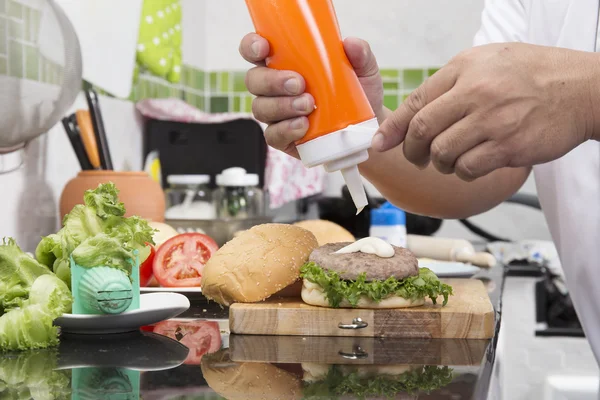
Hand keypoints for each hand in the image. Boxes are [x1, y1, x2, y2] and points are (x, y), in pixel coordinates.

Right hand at [239, 33, 383, 157]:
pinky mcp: (281, 138)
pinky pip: (273, 135)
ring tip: (308, 106)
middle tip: (299, 83)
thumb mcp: (363, 71)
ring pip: (260, 107)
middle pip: (254, 80)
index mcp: (284, 63)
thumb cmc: (356, 96)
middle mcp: (274, 88)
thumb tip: (351, 43)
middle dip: (272, 81)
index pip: (256, 50)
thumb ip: (359, 54)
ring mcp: (276, 114)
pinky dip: (286, 129)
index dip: (251, 46)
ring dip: (282, 105)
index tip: (263, 48)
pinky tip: (303, 126)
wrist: (363, 131)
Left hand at [373, 43, 596, 180]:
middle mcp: (476, 93)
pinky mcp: (508, 147)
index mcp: (465, 69)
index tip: (379, 143)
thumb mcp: (487, 62)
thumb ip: (449, 84)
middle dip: (411, 150)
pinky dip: (463, 171)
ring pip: (442, 154)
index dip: (392, 128)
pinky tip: (473, 162)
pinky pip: (467, 169)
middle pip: (422, 131)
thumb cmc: (531, 75)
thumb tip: (414, 113)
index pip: (416, 102)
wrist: (581, 90)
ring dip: (440, 163)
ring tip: (451, 157)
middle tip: (416, 156)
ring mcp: (493, 121)